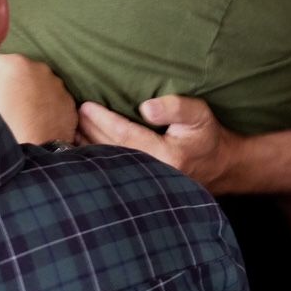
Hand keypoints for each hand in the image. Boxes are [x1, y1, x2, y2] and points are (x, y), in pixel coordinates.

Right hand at [0, 55, 75, 144]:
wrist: (27, 163)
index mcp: (14, 64)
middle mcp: (41, 70)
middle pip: (18, 74)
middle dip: (11, 88)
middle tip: (3, 111)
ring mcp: (59, 88)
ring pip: (39, 87)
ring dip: (30, 98)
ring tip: (22, 121)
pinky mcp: (70, 107)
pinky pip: (53, 103)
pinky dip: (46, 111)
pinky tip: (37, 127)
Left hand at [77, 95, 237, 192]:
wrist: (220, 166)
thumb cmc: (207, 136)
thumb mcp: (199, 114)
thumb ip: (175, 107)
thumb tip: (145, 108)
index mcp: (166, 156)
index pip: (125, 136)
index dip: (103, 120)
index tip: (86, 106)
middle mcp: (153, 173)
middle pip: (112, 149)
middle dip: (89, 130)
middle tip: (70, 112)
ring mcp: (146, 182)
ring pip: (110, 162)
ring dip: (88, 145)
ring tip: (70, 127)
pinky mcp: (142, 184)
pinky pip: (114, 168)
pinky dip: (97, 156)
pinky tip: (82, 147)